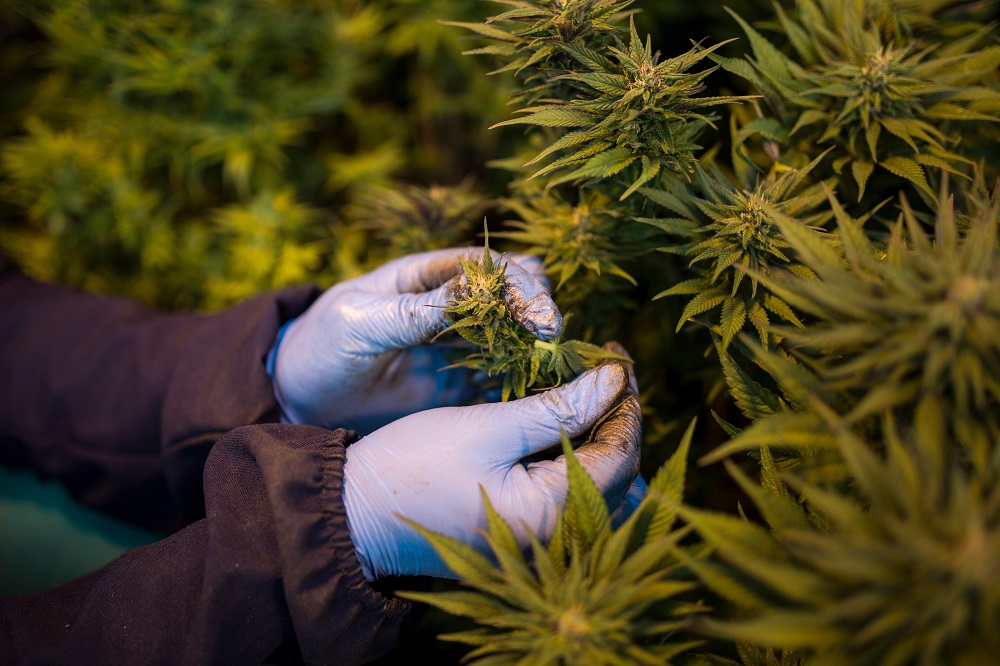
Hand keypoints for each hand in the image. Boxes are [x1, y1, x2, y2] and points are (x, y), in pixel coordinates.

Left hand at [270, 248, 561, 432]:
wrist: (298, 397)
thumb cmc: (321, 346)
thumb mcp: (360, 322)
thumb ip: (413, 310)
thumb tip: (472, 289)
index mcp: (425, 277)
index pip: (487, 267)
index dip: (519, 284)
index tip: (542, 315)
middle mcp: (450, 306)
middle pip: (512, 295)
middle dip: (537, 311)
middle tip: (551, 340)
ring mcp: (457, 346)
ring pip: (514, 337)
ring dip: (535, 348)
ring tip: (551, 369)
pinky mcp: (458, 384)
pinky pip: (502, 379)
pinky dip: (522, 382)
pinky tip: (536, 394)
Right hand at [342, 346, 642, 579]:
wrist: (358, 512)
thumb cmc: (414, 465)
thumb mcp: (487, 427)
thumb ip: (556, 406)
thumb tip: (614, 379)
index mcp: (550, 517)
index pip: (620, 455)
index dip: (626, 403)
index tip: (613, 357)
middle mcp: (557, 541)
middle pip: (620, 476)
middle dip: (618, 420)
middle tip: (603, 372)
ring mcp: (543, 545)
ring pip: (602, 489)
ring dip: (601, 439)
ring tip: (586, 391)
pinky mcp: (526, 538)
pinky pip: (574, 499)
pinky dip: (578, 460)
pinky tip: (564, 423)